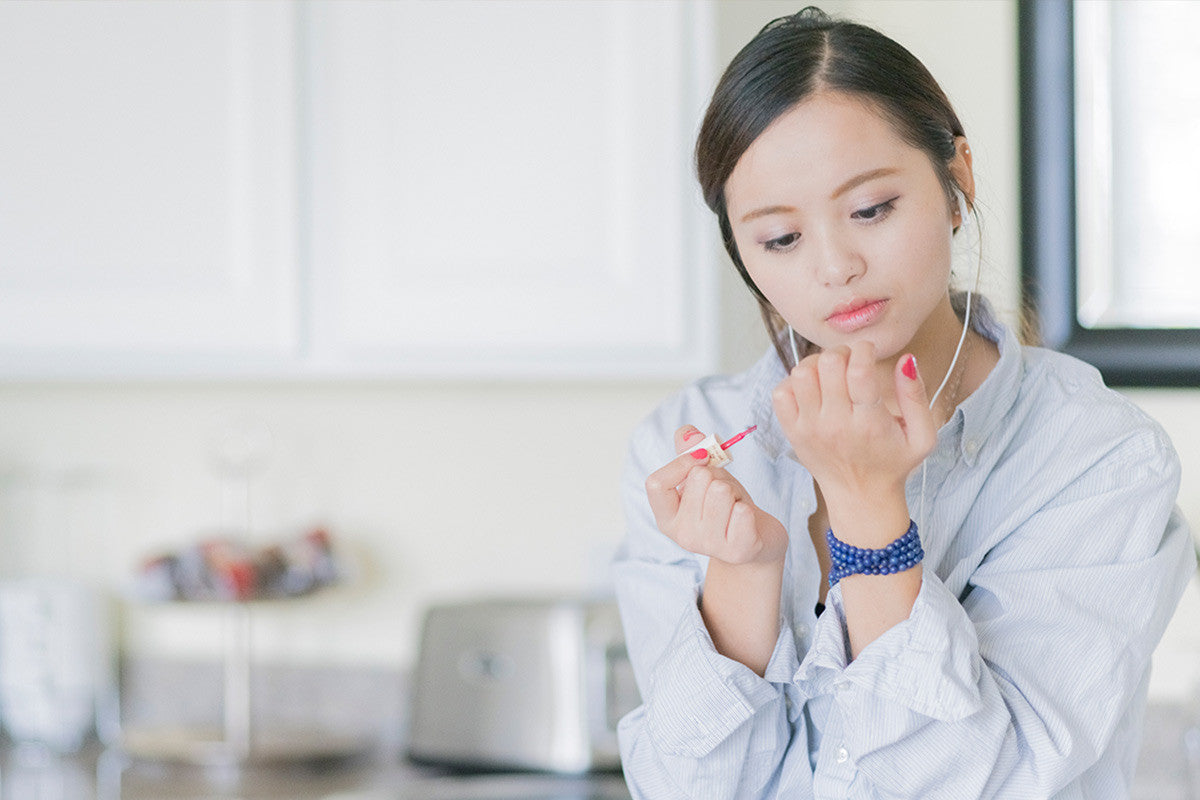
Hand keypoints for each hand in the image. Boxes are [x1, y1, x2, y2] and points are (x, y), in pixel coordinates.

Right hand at [643, 425, 786, 565]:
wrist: (756, 539)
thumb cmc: (726, 505)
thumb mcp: (706, 477)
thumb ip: (690, 452)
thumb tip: (689, 433)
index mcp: (667, 517)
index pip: (655, 483)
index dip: (680, 463)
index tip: (701, 459)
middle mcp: (683, 534)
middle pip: (698, 478)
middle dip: (718, 477)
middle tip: (724, 495)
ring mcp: (708, 545)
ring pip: (721, 491)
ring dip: (734, 491)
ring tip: (735, 506)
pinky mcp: (736, 551)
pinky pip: (742, 512)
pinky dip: (748, 509)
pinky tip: (746, 521)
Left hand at [771, 342, 936, 537]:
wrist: (860, 497)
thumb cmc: (893, 463)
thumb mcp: (922, 436)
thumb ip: (916, 396)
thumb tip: (905, 360)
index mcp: (869, 424)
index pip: (859, 370)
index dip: (864, 350)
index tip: (869, 353)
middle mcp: (835, 425)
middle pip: (828, 365)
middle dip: (842, 353)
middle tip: (850, 362)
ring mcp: (809, 429)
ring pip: (801, 374)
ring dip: (816, 364)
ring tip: (831, 373)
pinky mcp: (793, 432)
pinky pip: (781, 393)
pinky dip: (794, 383)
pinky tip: (813, 389)